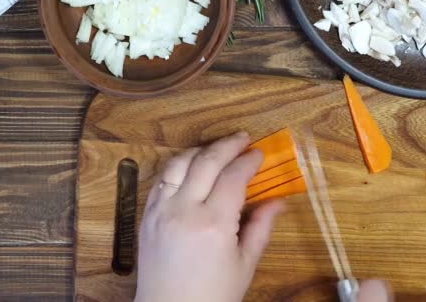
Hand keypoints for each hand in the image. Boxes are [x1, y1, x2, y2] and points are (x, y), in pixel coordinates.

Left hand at [134, 131, 284, 301]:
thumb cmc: (211, 295)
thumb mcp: (244, 265)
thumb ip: (261, 228)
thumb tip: (279, 202)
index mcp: (214, 224)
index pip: (233, 176)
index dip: (248, 160)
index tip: (259, 154)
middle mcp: (185, 210)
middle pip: (206, 161)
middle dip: (227, 144)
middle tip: (243, 139)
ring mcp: (161, 210)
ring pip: (178, 163)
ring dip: (200, 150)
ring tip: (217, 149)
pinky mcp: (147, 215)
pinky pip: (161, 179)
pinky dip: (177, 166)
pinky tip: (190, 167)